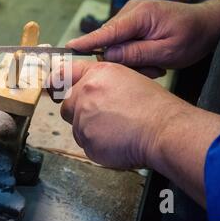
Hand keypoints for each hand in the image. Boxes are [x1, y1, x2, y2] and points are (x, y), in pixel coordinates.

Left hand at [50, 61, 189, 168]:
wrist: (165, 130)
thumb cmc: (153, 106)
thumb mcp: (126, 79)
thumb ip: (100, 82)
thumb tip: (84, 87)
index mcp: (96, 75)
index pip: (63, 74)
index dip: (57, 83)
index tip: (54, 88)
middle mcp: (85, 93)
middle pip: (66, 105)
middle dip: (79, 113)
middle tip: (102, 118)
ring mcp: (84, 118)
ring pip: (77, 128)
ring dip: (91, 131)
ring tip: (117, 131)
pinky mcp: (87, 141)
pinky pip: (87, 145)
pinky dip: (99, 146)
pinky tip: (117, 142)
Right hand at [67, 0, 219, 76]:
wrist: (206, 24)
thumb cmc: (191, 36)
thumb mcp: (166, 51)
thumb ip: (135, 53)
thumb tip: (107, 57)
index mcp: (140, 15)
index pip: (107, 31)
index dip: (87, 42)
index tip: (68, 49)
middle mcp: (131, 12)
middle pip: (109, 41)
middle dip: (124, 60)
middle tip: (151, 69)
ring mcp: (130, 16)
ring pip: (115, 44)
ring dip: (131, 59)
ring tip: (155, 64)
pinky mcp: (131, 23)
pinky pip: (122, 42)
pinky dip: (134, 54)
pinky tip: (151, 58)